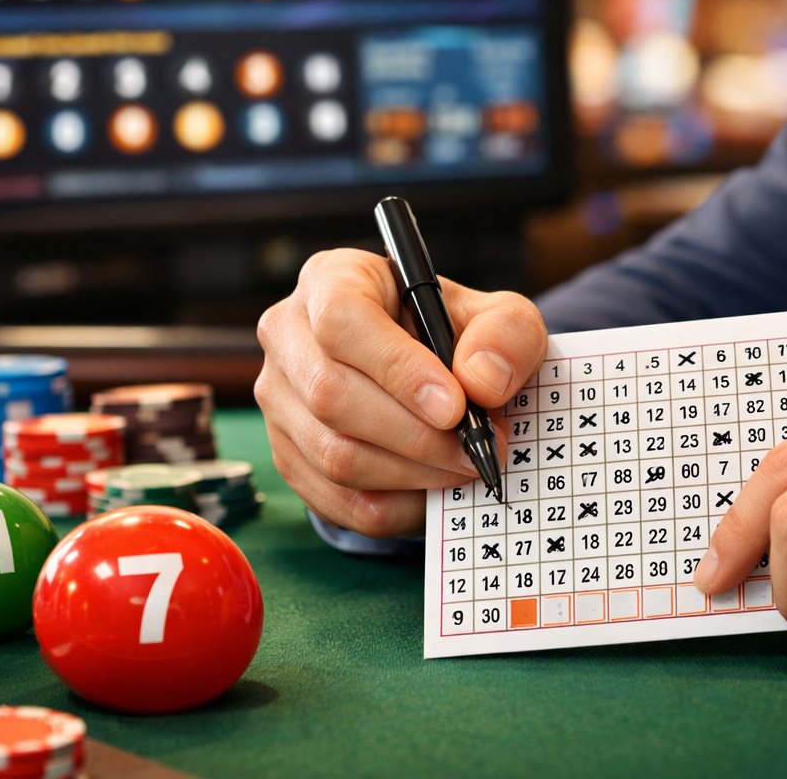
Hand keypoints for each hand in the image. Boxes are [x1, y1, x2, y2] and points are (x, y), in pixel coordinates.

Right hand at [254, 248, 547, 538]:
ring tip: (465, 465)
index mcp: (332, 280)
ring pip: (333, 454)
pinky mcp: (288, 456)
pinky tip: (435, 488)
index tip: (455, 406)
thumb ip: (506, 335)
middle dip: (416, 435)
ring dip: (412, 473)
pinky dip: (396, 505)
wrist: (432, 377)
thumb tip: (481, 381)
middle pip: (332, 394)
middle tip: (477, 449)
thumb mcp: (499, 319)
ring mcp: (280, 400)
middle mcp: (288, 335)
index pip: (342, 320)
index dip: (397, 368)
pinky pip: (337, 500)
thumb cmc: (457, 337)